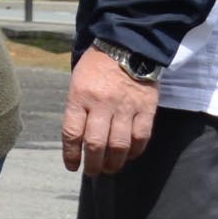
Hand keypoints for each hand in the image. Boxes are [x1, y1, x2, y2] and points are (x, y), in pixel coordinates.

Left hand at [61, 46, 159, 174]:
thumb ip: (78, 110)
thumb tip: (77, 141)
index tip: (72, 166)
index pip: (72, 133)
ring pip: (119, 145)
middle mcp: (102, 103)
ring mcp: (126, 107)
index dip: (71, 155)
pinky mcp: (146, 108)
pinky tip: (129, 155)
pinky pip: (141, 137)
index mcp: (80, 96)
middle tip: (92, 172)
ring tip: (110, 168)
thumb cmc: (97, 67)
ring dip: (114, 163)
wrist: (127, 45)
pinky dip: (135, 151)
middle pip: (95, 144)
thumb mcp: (77, 83)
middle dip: (93, 164)